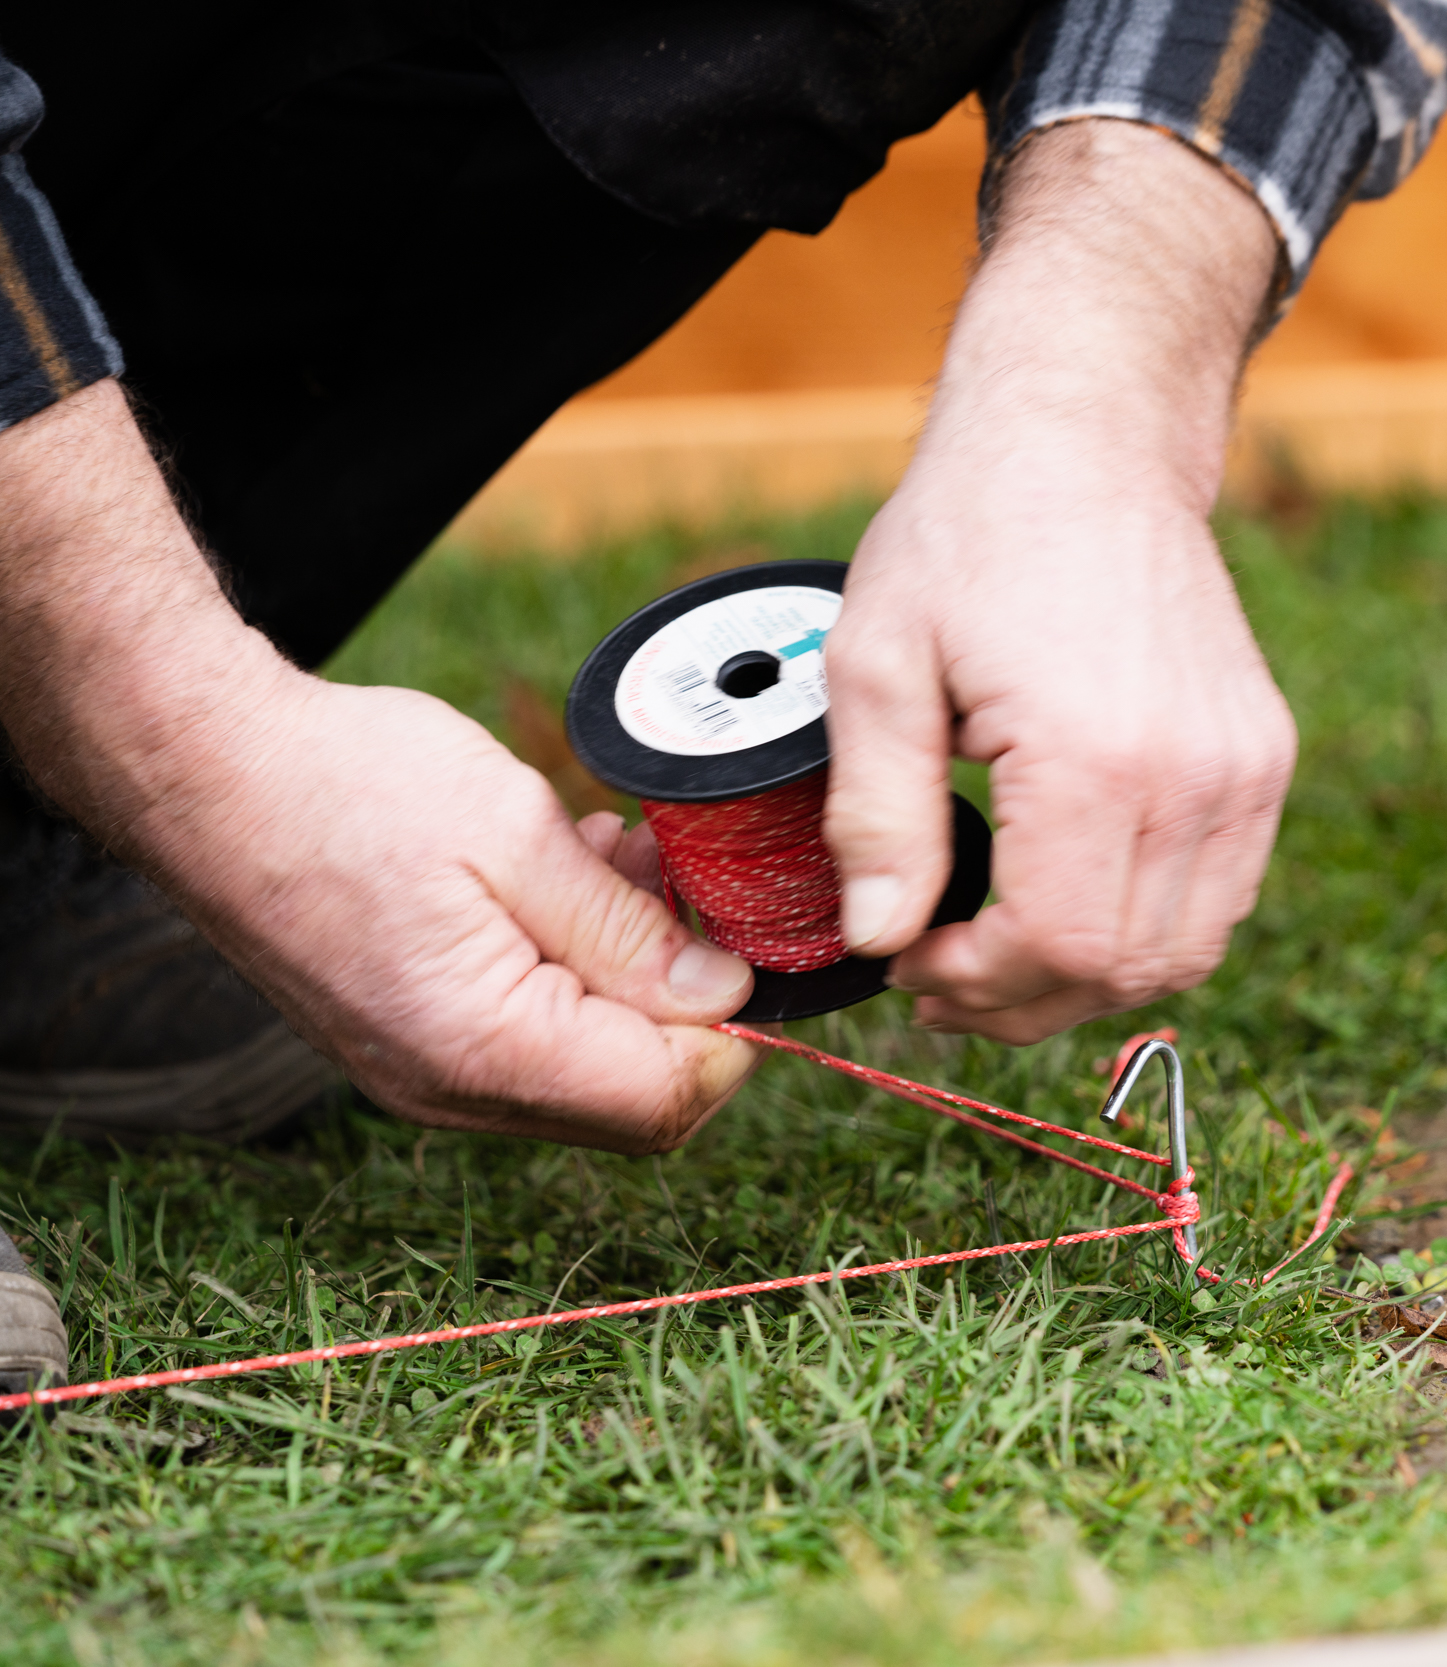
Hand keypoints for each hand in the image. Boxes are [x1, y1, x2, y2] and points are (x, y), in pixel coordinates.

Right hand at [0, 383, 757, 1151]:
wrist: (201, 768)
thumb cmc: (347, 787)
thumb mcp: (517, 836)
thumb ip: (629, 931)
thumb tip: (726, 998)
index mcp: (485, 1050)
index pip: (668, 1098)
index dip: (737, 1032)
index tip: (750, 942)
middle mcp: (453, 1089)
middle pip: (636, 1097)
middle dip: (690, 1001)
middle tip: (695, 891)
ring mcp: (426, 1074)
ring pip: (589, 1065)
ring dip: (635, 974)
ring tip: (628, 863)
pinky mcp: (413, 1040)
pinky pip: (532, 1036)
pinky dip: (576, 970)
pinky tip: (576, 879)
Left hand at [822, 120, 1297, 1042]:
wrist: (1089, 443)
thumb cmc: (972, 535)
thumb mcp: (877, 664)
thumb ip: (877, 816)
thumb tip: (880, 941)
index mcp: (1098, 756)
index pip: (1062, 949)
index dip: (979, 985)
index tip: (910, 961)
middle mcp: (1197, 774)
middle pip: (1127, 971)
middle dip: (1023, 1000)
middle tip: (939, 975)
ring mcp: (1247, 769)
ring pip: (1186, 953)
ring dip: (1087, 980)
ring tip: (998, 954)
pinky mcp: (1266, 758)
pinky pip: (1222, 898)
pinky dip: (1145, 932)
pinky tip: (1068, 903)